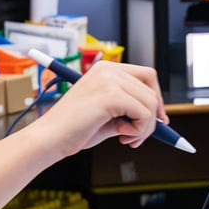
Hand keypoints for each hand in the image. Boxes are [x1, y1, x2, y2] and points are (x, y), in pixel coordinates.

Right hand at [34, 60, 165, 156]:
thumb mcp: (108, 116)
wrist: (50, 139)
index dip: (156, 97)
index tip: (158, 119)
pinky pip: (144, 114)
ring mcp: (109, 80)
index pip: (146, 75)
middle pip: (151, 87)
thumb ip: (129, 111)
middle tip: (138, 136)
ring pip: (150, 103)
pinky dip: (139, 130)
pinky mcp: (110, 95)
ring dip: (145, 127)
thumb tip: (158, 118)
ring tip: (126, 139)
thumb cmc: (74, 130)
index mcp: (105, 69)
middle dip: (153, 116)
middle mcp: (108, 70)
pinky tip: (121, 136)